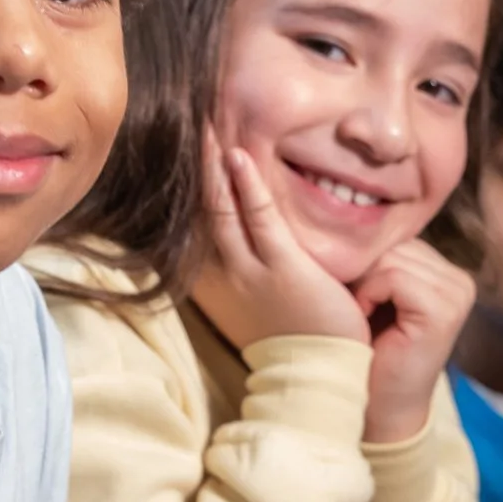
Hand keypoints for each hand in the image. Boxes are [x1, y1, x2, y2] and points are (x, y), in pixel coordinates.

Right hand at [191, 138, 368, 346]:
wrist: (313, 379)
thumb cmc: (295, 340)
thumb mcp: (263, 301)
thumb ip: (255, 268)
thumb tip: (257, 237)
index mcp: (222, 279)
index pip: (204, 222)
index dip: (197, 185)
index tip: (191, 148)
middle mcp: (226, 272)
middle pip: (204, 209)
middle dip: (197, 167)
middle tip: (189, 123)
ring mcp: (251, 270)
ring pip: (223, 209)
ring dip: (214, 166)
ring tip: (207, 126)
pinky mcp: (282, 269)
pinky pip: (259, 219)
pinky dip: (246, 187)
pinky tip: (236, 156)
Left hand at [351, 239, 474, 443]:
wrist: (375, 407)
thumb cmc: (364, 351)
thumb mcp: (372, 293)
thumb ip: (375, 257)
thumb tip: (340, 211)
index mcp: (443, 270)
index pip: (396, 235)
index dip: (364, 257)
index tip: (348, 288)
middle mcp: (457, 278)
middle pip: (394, 242)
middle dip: (362, 269)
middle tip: (353, 306)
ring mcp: (456, 293)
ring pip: (391, 257)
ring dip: (363, 285)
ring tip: (360, 316)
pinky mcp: (445, 308)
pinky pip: (392, 276)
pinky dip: (369, 296)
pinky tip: (366, 319)